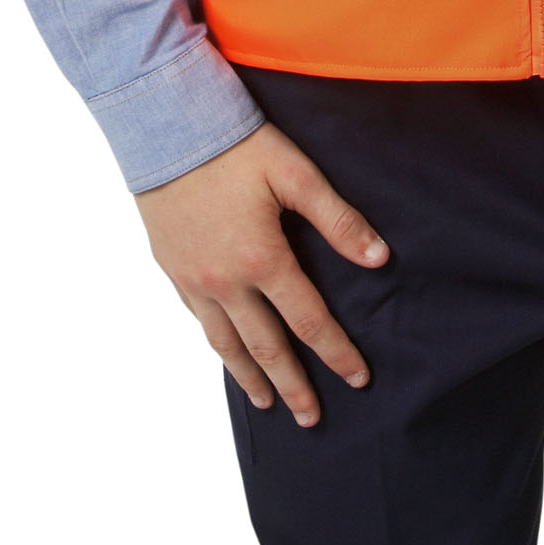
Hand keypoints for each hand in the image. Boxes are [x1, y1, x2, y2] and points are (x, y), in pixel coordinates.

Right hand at [134, 120, 388, 426]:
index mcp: (262, 260)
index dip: (335, 353)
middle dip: (293, 385)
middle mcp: (226, 281)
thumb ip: (337, 219)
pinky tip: (226, 352)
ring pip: (226, 343)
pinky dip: (217, 345)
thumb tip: (378, 258)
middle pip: (266, 347)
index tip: (357, 379)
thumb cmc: (235, 145)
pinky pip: (198, 321)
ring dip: (250, 377)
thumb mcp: (295, 173)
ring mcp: (194, 279)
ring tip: (267, 403)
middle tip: (312, 418)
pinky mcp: (171, 269)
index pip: (308, 321)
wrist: (165, 127)